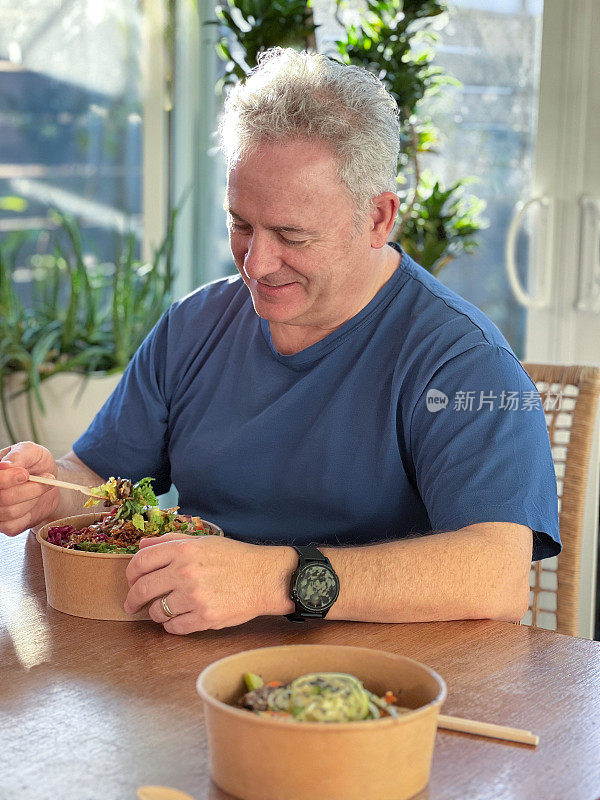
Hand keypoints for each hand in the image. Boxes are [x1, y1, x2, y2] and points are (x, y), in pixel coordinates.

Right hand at [0, 442, 58, 535]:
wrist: (49, 480)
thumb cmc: (37, 464)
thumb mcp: (32, 452)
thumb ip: (19, 455)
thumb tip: (5, 466)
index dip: (8, 479)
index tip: (25, 474)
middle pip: (3, 498)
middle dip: (30, 489)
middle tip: (47, 478)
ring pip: (10, 512)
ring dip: (33, 499)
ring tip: (41, 488)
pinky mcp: (5, 526)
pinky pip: (13, 526)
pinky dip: (28, 514)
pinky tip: (32, 503)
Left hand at [124, 533, 294, 633]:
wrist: (265, 577)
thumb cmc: (235, 558)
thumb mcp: (204, 541)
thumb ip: (171, 541)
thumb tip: (142, 545)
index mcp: (184, 550)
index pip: (140, 562)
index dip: (131, 573)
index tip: (131, 581)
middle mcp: (185, 573)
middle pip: (142, 589)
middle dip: (132, 600)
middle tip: (132, 604)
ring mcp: (194, 597)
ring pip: (157, 612)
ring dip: (156, 613)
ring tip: (165, 610)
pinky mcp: (204, 618)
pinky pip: (174, 628)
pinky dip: (172, 625)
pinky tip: (179, 619)